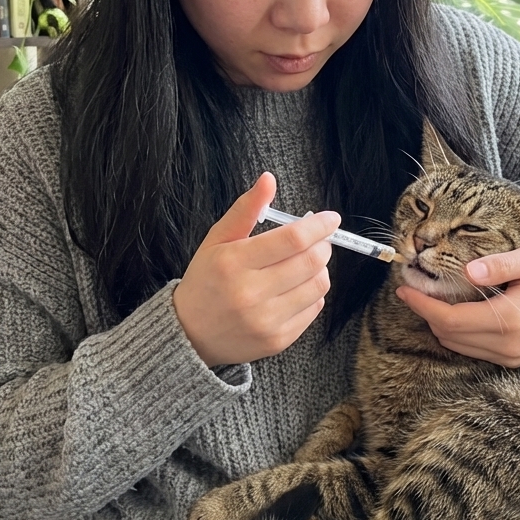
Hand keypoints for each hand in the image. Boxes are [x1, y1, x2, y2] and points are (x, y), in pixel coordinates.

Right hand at [173, 172, 339, 365]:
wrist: (190, 334)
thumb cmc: (206, 280)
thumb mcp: (217, 239)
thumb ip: (246, 209)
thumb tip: (269, 179)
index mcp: (234, 262)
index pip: (293, 239)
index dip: (319, 226)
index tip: (330, 218)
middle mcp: (251, 294)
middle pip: (312, 262)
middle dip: (322, 245)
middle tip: (318, 240)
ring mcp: (266, 321)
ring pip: (318, 286)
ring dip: (320, 269)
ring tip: (305, 263)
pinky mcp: (278, 340)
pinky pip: (314, 309)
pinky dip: (312, 293)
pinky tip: (296, 288)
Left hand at [395, 245, 519, 367]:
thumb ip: (501, 263)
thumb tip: (468, 269)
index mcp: (510, 321)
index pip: (451, 321)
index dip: (423, 306)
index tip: (405, 288)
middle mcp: (508, 346)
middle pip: (449, 335)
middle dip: (426, 312)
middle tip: (413, 287)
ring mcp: (510, 357)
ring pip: (457, 345)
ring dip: (439, 323)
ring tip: (428, 297)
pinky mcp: (512, 359)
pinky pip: (471, 348)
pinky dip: (456, 331)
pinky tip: (453, 310)